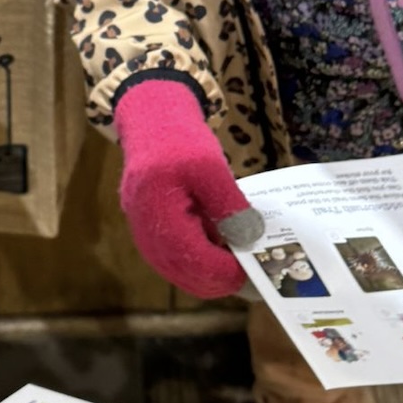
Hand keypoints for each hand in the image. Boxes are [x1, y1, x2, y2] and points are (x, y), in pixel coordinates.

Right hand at [114, 79, 263, 297]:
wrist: (150, 123)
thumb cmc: (179, 140)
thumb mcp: (211, 166)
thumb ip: (229, 205)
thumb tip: (250, 239)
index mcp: (159, 215)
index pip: (194, 261)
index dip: (226, 272)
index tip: (255, 269)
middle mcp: (147, 233)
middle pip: (187, 276)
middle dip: (222, 278)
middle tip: (255, 272)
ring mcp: (146, 236)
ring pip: (182, 272)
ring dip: (211, 273)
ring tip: (243, 260)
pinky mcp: (152, 234)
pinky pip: (177, 260)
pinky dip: (201, 261)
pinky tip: (224, 248)